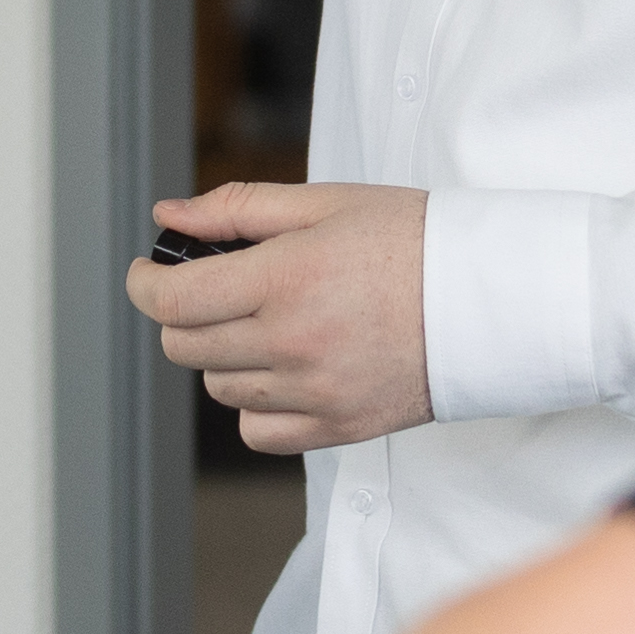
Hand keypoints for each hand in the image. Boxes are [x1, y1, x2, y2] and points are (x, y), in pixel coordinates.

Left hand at [129, 181, 431, 451]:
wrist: (490, 297)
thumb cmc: (413, 241)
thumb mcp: (325, 202)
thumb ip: (235, 208)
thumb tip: (167, 218)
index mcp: (286, 278)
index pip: (172, 299)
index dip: (144, 283)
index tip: (149, 273)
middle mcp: (294, 341)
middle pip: (185, 345)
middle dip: (184, 312)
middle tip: (216, 288)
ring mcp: (315, 392)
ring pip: (219, 387)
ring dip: (224, 355)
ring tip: (267, 321)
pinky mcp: (338, 427)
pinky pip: (258, 432)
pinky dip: (257, 405)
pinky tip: (284, 369)